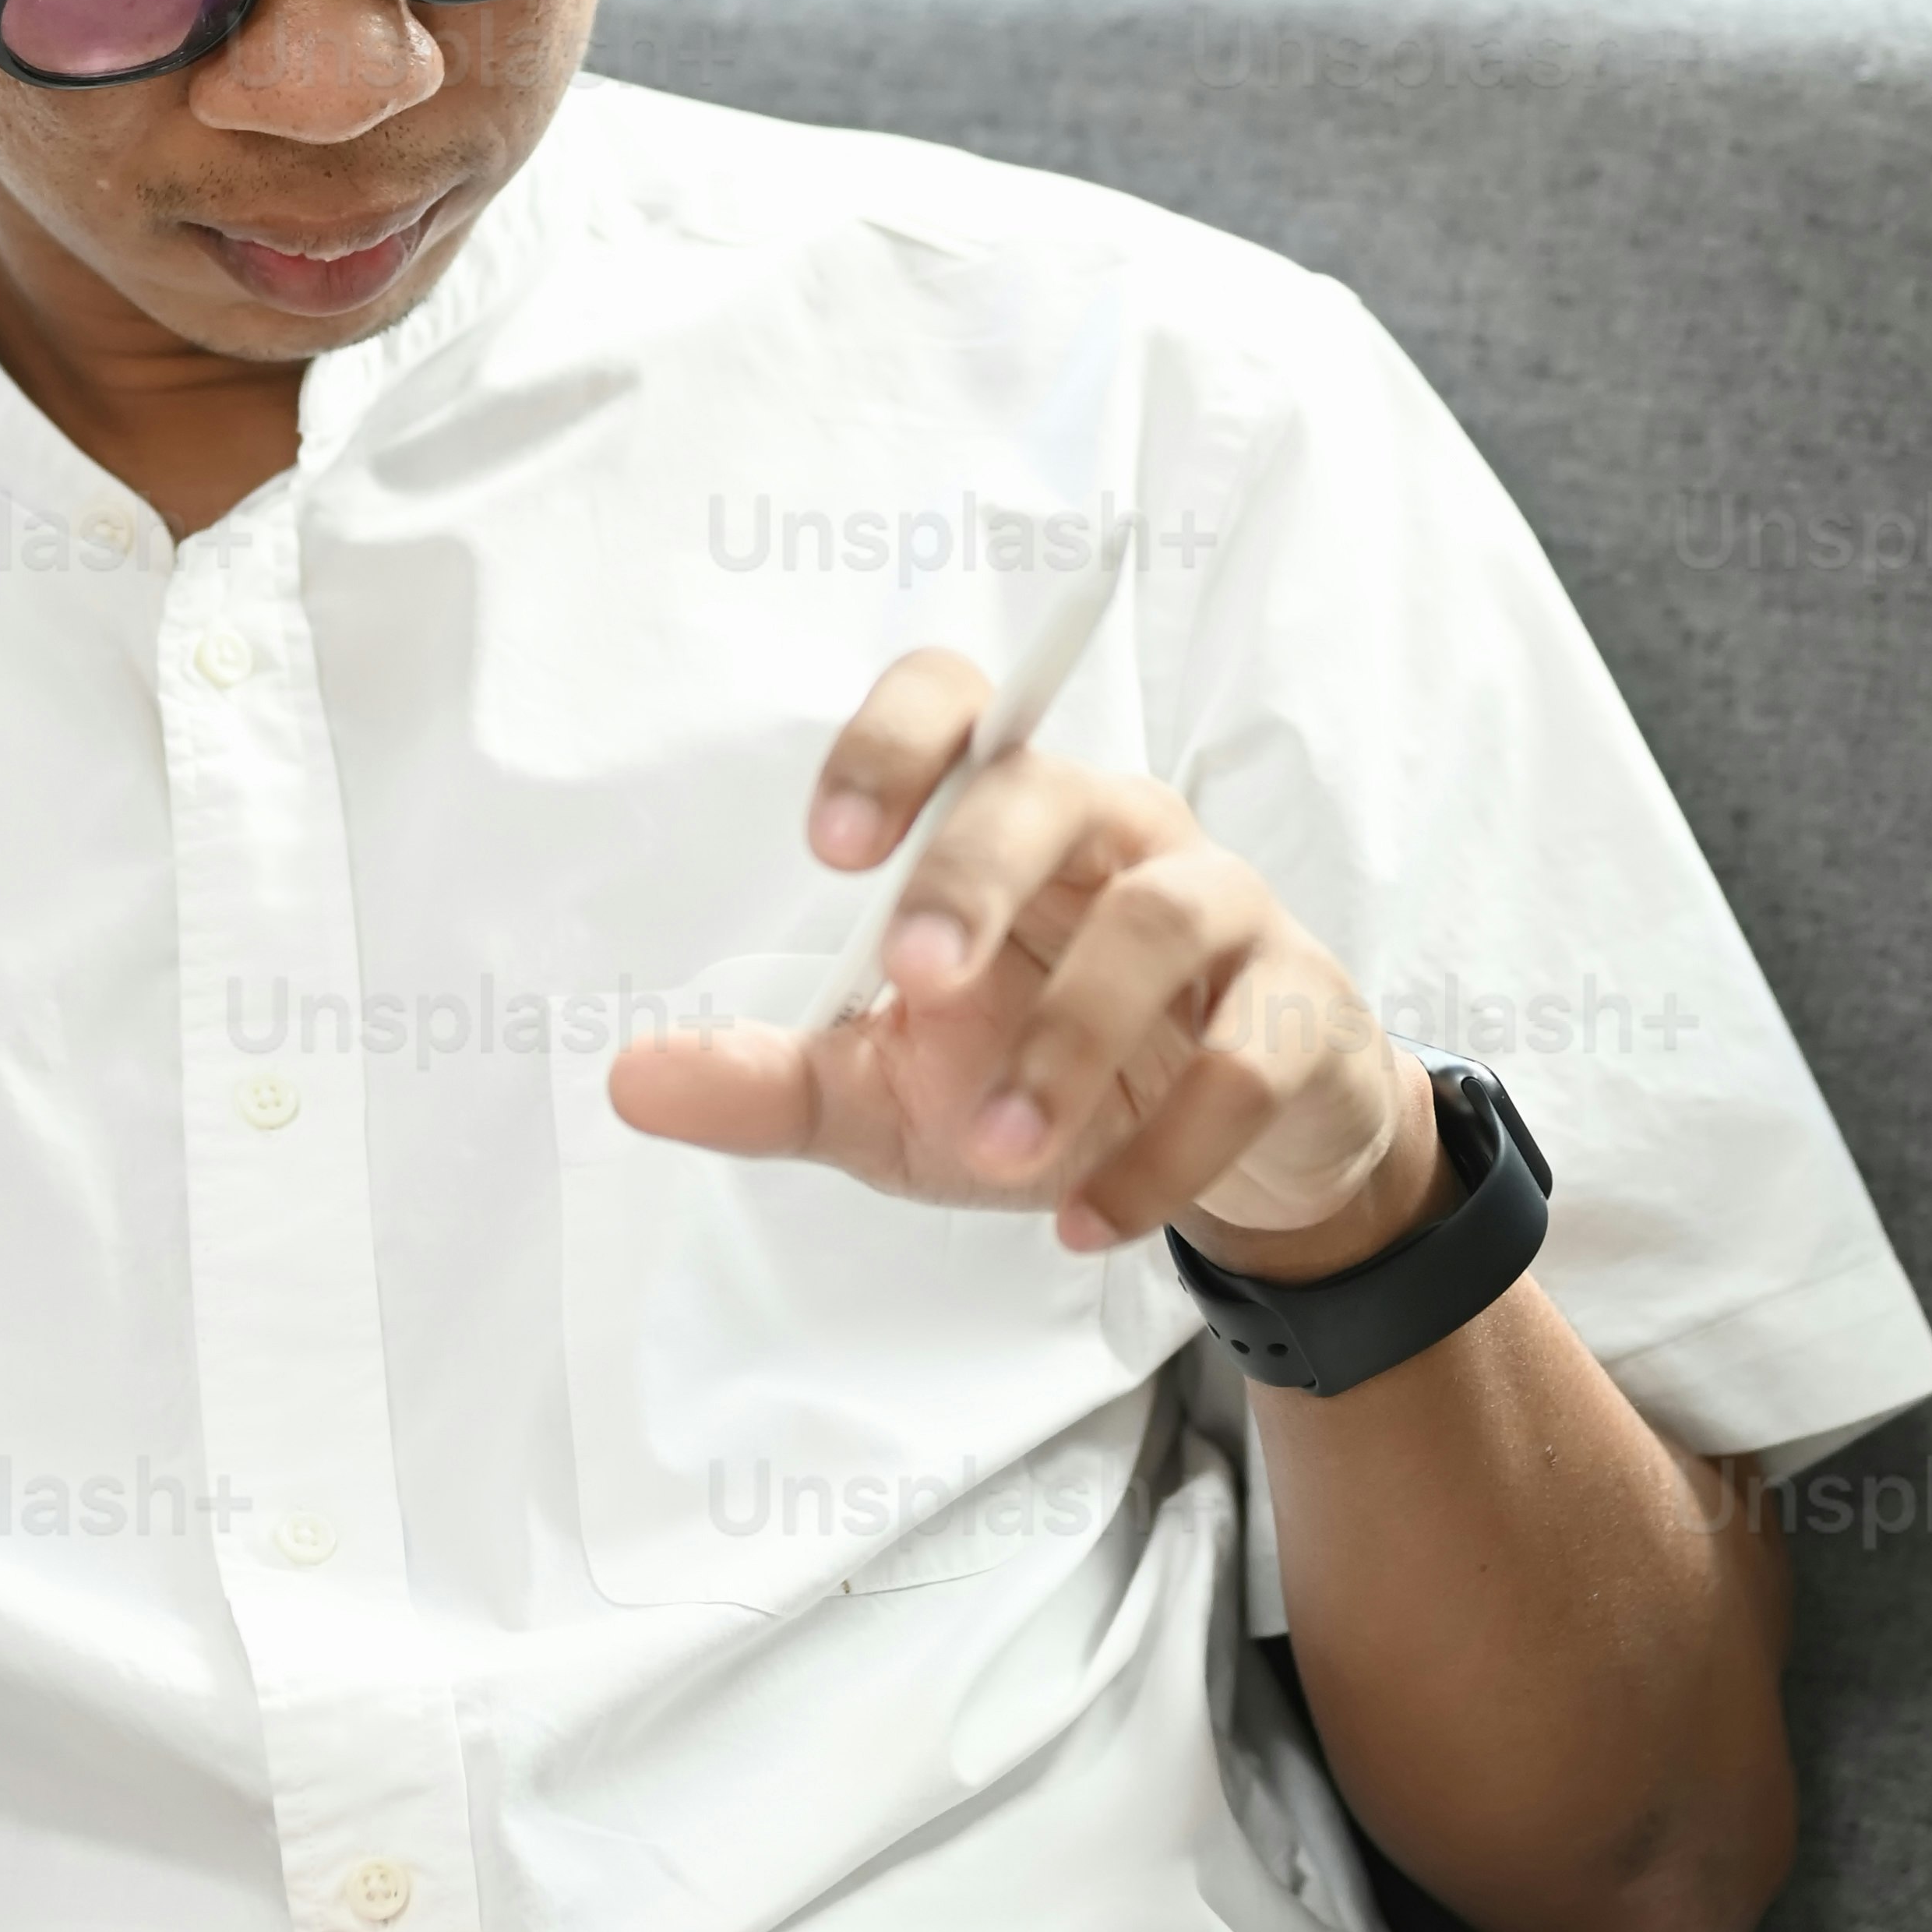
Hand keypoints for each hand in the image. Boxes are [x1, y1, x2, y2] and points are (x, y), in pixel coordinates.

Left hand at [605, 645, 1428, 1271]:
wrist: (1230, 1150)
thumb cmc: (1043, 1079)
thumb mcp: (891, 1093)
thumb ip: (772, 1080)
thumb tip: (634, 1079)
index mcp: (1006, 824)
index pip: (958, 710)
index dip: (896, 747)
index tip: (834, 844)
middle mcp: (1116, 834)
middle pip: (1047, 793)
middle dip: (971, 881)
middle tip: (912, 981)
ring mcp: (1222, 912)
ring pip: (1158, 920)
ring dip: (1070, 1045)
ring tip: (1001, 1155)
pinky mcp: (1297, 1009)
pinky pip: (1242, 1059)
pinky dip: (1162, 1152)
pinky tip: (1082, 1220)